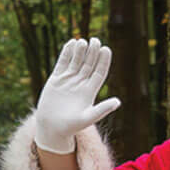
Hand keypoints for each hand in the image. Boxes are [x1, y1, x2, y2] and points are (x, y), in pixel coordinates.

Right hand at [33, 38, 120, 153]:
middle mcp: (80, 83)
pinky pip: (62, 63)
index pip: (99, 72)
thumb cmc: (70, 126)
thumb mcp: (87, 118)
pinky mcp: (56, 79)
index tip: (106, 49)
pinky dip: (66, 53)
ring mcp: (68, 80)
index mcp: (90, 91)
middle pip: (89, 64)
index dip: (103, 61)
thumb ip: (101, 110)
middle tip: (96, 40)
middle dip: (93, 52)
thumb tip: (118, 102)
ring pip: (76, 61)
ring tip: (83, 42)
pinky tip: (70, 43)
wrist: (51, 128)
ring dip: (80, 51)